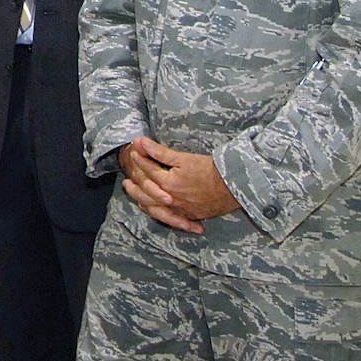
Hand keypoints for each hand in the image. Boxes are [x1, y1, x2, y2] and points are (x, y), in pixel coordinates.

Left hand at [121, 136, 239, 233]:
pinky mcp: (190, 216)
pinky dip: (161, 215)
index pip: (148, 171)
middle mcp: (171, 199)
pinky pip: (170, 219)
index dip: (140, 160)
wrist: (234, 185)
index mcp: (168, 183)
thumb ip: (159, 152)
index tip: (134, 152)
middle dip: (134, 186)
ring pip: (155, 209)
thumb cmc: (210, 169)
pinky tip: (156, 211)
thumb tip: (139, 141)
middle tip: (126, 181)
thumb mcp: (184, 158)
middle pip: (146, 194)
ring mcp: (180, 210)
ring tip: (137, 197)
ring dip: (143, 202)